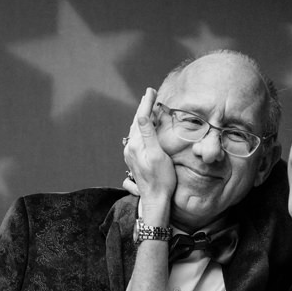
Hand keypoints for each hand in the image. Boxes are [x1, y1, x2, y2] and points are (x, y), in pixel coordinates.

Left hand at [123, 88, 175, 219]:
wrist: (155, 200)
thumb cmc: (161, 179)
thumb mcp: (158, 155)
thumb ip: (148, 134)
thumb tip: (140, 115)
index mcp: (136, 145)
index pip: (141, 118)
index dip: (146, 104)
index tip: (151, 91)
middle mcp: (130, 148)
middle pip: (136, 123)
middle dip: (143, 108)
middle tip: (149, 94)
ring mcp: (130, 155)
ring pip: (135, 130)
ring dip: (141, 118)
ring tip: (147, 108)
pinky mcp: (134, 160)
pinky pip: (136, 138)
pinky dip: (141, 129)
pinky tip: (144, 129)